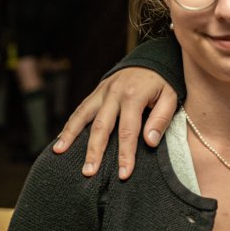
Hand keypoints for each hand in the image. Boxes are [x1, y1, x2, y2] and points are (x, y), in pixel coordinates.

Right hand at [52, 67, 177, 178]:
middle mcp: (114, 93)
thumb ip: (161, 119)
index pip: (128, 131)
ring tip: (59, 152)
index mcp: (133, 96)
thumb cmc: (162, 82)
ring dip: (70, 135)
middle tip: (88, 172)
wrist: (151, 56)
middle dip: (94, 151)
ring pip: (82, 115)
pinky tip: (61, 139)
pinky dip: (69, 124)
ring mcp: (102, 91)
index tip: (123, 174)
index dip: (125, 154)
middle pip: (101, 126)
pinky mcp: (96, 91)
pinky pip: (80, 109)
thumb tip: (150, 142)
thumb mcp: (170, 96)